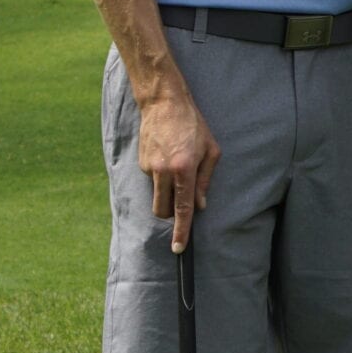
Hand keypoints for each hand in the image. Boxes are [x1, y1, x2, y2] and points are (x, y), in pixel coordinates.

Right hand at [138, 89, 220, 251]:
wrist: (164, 104)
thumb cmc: (194, 126)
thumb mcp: (210, 150)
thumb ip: (206, 179)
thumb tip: (200, 205)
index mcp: (184, 169)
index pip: (183, 208)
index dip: (182, 231)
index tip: (179, 248)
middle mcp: (164, 171)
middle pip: (163, 210)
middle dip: (172, 214)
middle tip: (183, 199)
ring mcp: (149, 168)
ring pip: (156, 198)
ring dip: (166, 195)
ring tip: (177, 168)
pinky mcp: (141, 163)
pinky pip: (152, 181)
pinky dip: (161, 177)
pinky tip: (167, 156)